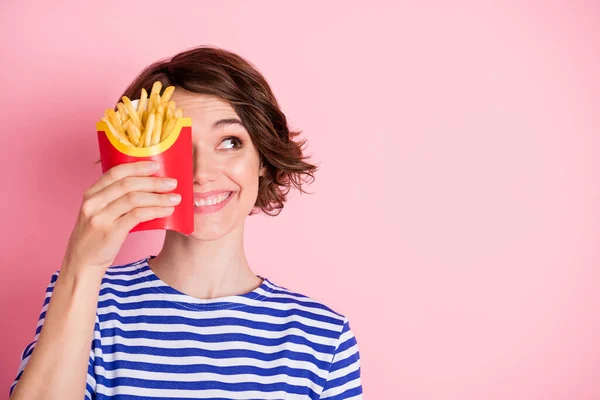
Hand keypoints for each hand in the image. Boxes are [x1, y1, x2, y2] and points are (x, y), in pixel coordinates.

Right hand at [61, 161, 179, 272]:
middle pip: (128, 184)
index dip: (137, 167)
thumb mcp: (98, 212)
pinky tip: (167, 211)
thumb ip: (113, 198)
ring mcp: (100, 217)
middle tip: (172, 182)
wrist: (82, 263)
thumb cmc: (95, 236)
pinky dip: (155, 211)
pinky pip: (137, 216)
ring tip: (175, 198)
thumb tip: (146, 186)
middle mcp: (93, 203)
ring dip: (158, 197)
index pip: (115, 172)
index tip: (156, 165)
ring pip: (135, 199)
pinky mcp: (110, 232)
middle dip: (153, 182)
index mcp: (90, 194)